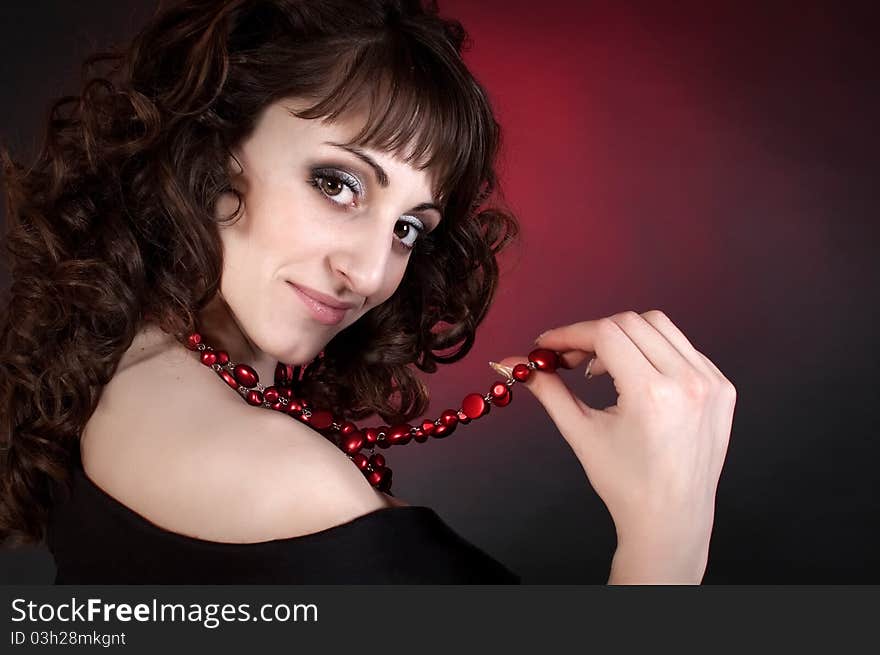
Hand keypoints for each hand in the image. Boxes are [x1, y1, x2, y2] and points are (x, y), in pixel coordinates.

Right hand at [498, 310, 735, 576]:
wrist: (671, 519)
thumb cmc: (626, 485)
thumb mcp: (581, 433)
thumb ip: (548, 390)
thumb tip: (513, 365)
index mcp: (652, 394)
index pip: (606, 334)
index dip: (570, 334)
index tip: (548, 346)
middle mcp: (687, 382)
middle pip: (631, 323)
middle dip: (593, 334)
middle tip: (569, 358)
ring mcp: (710, 383)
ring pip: (659, 327)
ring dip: (625, 337)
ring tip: (603, 368)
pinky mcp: (722, 388)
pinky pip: (682, 348)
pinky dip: (653, 351)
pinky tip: (636, 376)